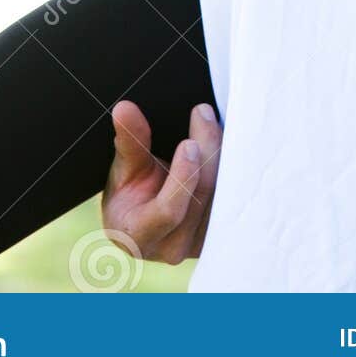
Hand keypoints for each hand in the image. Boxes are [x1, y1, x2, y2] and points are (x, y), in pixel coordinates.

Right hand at [100, 99, 221, 265]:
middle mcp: (173, 247)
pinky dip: (232, 169)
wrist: (143, 215)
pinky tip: (229, 142)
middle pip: (201, 196)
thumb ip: (129, 141)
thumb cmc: (129, 194)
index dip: (182, 178)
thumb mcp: (123, 169)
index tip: (188, 143)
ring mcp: (199, 244)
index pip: (169, 211)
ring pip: (221, 196)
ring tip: (214, 121)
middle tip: (204, 114)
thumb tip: (124, 109)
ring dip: (222, 155)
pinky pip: (232, 199)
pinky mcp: (219, 235)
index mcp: (141, 235)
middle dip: (207, 151)